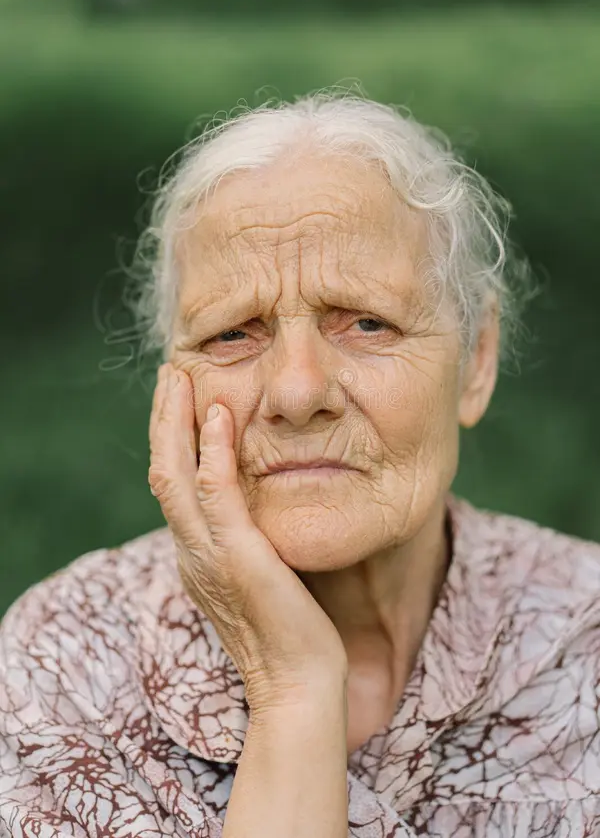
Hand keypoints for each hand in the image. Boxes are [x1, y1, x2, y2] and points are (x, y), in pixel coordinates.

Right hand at [148, 363, 347, 713]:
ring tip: (181, 379)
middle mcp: (192, 553)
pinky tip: (219, 417)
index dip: (171, 439)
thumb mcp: (262, 575)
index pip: (172, 486)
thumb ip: (250, 539)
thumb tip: (262, 507)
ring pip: (174, 476)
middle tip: (171, 373)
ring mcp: (209, 556)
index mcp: (196, 556)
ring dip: (175, 423)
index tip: (181, 399)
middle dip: (164, 419)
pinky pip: (216, 495)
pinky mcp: (237, 558)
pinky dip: (212, 453)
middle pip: (162, 472)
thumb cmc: (292, 632)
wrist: (301, 685)